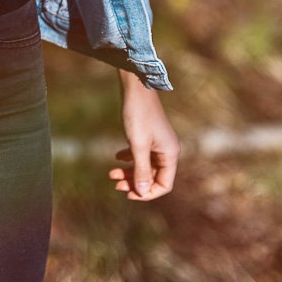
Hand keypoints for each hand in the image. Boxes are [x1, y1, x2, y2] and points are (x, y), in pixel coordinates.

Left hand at [109, 77, 177, 200]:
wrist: (136, 87)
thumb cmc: (138, 115)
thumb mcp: (138, 145)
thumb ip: (141, 170)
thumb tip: (143, 193)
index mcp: (170, 154)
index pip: (164, 185)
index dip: (147, 193)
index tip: (128, 194)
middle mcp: (167, 150)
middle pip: (153, 177)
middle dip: (134, 183)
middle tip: (115, 184)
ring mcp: (158, 143)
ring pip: (145, 166)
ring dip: (129, 172)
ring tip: (111, 174)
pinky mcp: (148, 135)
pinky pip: (141, 154)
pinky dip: (129, 158)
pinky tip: (117, 157)